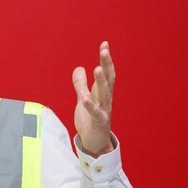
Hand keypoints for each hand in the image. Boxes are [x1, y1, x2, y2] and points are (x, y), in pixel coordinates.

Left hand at [72, 41, 114, 156]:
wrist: (94, 143)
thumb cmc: (90, 120)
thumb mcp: (83, 99)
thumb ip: (80, 84)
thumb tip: (79, 68)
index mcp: (102, 93)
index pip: (106, 73)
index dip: (105, 59)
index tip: (105, 44)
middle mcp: (106, 100)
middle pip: (108, 79)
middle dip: (106, 64)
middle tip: (104, 50)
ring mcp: (104, 111)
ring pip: (104, 94)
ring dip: (101, 81)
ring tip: (97, 69)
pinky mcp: (99, 122)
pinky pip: (95, 113)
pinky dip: (90, 105)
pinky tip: (85, 98)